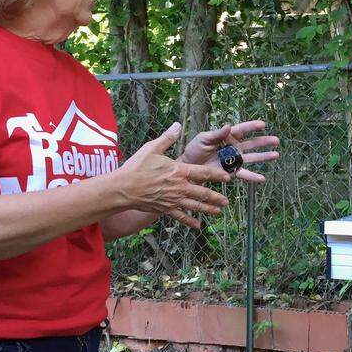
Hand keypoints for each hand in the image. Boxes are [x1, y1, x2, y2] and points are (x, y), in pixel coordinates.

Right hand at [116, 123, 231, 224]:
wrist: (123, 188)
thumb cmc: (136, 167)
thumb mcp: (152, 148)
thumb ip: (167, 138)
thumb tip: (177, 125)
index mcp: (179, 171)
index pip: (203, 173)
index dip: (217, 175)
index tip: (228, 177)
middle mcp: (179, 187)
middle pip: (203, 193)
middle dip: (217, 197)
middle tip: (227, 200)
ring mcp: (173, 199)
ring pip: (195, 206)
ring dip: (209, 209)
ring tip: (220, 212)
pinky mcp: (165, 209)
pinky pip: (181, 216)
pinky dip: (190, 221)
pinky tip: (198, 226)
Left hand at [179, 120, 279, 182]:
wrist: (189, 167)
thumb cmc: (194, 149)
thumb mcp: (203, 138)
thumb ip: (216, 134)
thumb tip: (229, 126)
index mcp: (227, 136)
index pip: (242, 130)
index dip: (252, 127)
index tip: (263, 124)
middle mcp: (234, 148)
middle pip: (252, 144)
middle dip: (264, 142)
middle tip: (276, 140)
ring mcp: (234, 160)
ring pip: (252, 158)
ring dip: (264, 157)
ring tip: (276, 155)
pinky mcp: (232, 172)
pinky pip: (244, 174)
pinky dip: (253, 177)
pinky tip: (262, 178)